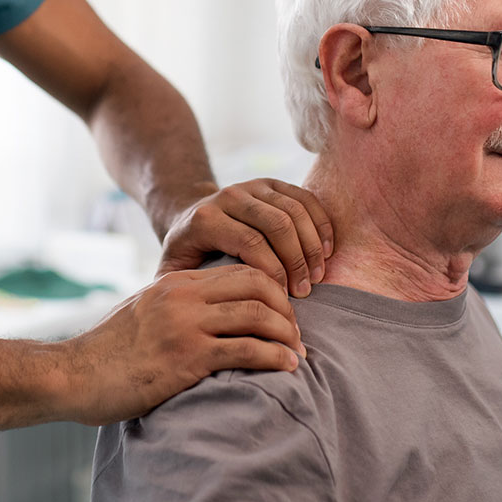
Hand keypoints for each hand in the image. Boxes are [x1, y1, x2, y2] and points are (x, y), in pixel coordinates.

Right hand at [57, 264, 303, 425]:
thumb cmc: (107, 353)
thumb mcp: (143, 314)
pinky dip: (275, 358)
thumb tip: (208, 317)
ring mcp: (186, 326)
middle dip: (287, 309)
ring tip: (297, 355)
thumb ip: (175, 307)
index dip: (272, 288)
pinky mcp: (187, 358)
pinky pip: (246, 351)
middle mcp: (184, 297)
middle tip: (297, 335)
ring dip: (288, 336)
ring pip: (258, 316)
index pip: (241, 270)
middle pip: (258, 285)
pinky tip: (286, 368)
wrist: (72, 374)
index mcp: (176, 283)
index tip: (283, 314)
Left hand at [158, 179, 333, 296]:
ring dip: (312, 245)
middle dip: (297, 261)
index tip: (284, 299)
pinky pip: (305, 198)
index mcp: (205, 219)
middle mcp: (229, 196)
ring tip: (317, 275)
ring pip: (295, 211)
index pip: (251, 243)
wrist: (188, 217)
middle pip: (277, 225)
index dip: (274, 272)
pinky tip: (326, 251)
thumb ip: (185, 292)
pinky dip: (321, 224)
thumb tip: (210, 318)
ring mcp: (251, 186)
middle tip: (305, 291)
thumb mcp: (174, 272)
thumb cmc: (186, 256)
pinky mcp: (271, 182)